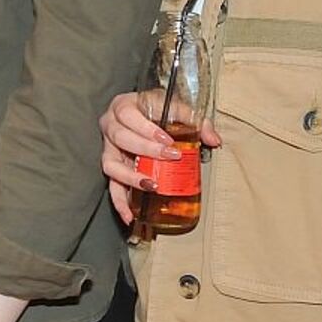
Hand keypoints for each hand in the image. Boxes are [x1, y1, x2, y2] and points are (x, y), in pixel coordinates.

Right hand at [98, 90, 219, 224]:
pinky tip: (130, 215)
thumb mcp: (176, 108)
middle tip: (170, 157)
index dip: (146, 129)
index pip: (128, 116)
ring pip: (111, 164)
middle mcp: (110, 126)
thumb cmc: (157, 110)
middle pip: (120, 138)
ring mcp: (108, 148)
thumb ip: (196, 121)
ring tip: (152, 186)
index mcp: (123, 106)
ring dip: (131, 177)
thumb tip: (213, 140)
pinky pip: (111, 186)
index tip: (167, 140)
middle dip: (146, 150)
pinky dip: (119, 202)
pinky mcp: (113, 168)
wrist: (144, 114)